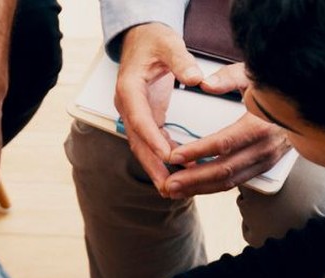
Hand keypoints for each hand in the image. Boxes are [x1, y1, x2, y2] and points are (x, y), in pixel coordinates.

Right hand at [114, 22, 203, 194]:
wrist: (141, 40)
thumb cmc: (153, 41)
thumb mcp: (169, 43)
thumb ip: (181, 60)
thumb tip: (196, 79)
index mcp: (129, 88)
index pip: (140, 119)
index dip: (153, 139)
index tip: (168, 156)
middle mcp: (127, 106)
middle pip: (138, 142)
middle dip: (152, 166)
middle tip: (168, 187)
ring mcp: (134, 114)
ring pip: (143, 147)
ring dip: (157, 169)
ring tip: (173, 189)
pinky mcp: (145, 118)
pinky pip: (152, 142)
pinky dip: (164, 157)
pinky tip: (180, 170)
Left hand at [164, 63, 290, 197]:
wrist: (308, 103)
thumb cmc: (276, 86)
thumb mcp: (254, 74)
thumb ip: (228, 77)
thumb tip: (205, 84)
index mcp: (261, 124)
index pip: (224, 143)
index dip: (197, 151)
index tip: (174, 155)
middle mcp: (265, 147)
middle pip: (224, 170)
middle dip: (193, 179)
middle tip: (168, 183)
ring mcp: (266, 160)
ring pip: (230, 181)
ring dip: (200, 188)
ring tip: (173, 190)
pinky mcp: (264, 166)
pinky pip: (236, 181)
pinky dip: (213, 186)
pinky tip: (193, 187)